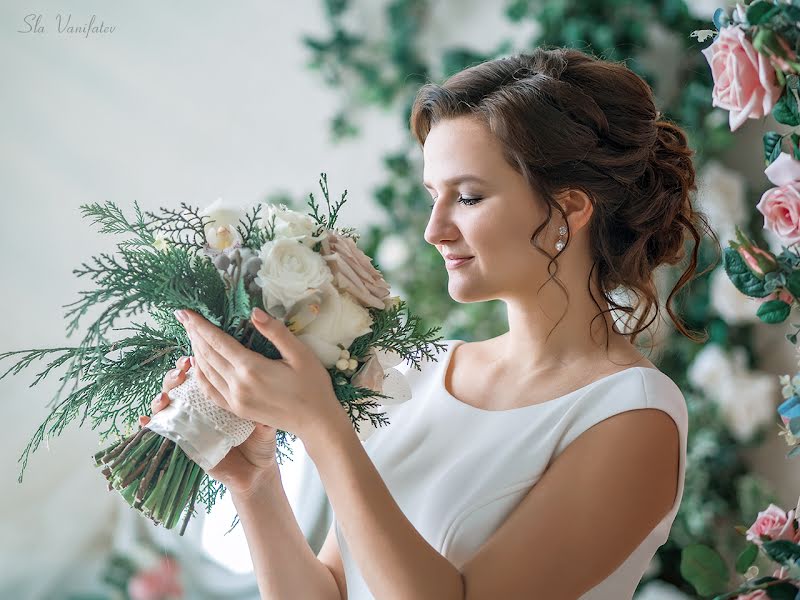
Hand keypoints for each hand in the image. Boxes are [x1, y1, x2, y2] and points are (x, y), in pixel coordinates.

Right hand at [138, 355, 280, 496]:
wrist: (254, 472)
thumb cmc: (260, 442)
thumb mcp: (264, 426)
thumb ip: (263, 416)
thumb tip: (264, 406)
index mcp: (218, 396)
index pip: (200, 373)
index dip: (193, 363)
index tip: (192, 357)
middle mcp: (200, 407)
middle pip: (178, 384)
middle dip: (174, 375)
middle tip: (181, 372)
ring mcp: (188, 424)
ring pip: (166, 405)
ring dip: (160, 397)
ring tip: (164, 397)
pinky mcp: (182, 443)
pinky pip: (159, 432)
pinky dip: (148, 425)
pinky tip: (144, 421)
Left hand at [175, 307, 345, 440]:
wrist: (316, 422)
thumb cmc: (313, 385)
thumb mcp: (300, 354)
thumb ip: (276, 332)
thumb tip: (254, 312)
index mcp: (251, 368)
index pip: (217, 341)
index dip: (199, 325)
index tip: (185, 311)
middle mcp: (237, 385)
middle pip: (207, 355)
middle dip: (194, 334)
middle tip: (184, 317)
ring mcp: (235, 400)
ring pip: (206, 372)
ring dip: (195, 351)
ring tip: (191, 335)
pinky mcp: (237, 409)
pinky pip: (210, 390)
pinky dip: (200, 375)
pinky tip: (198, 365)